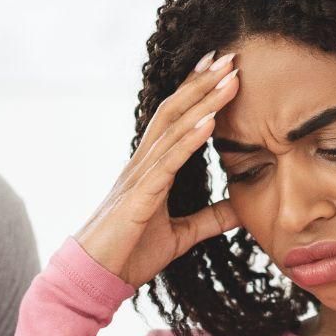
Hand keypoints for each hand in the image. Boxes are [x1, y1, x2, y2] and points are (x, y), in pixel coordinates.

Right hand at [74, 49, 240, 286]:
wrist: (94, 279)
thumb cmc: (128, 256)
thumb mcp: (180, 236)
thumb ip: (209, 219)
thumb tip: (241, 208)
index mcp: (149, 170)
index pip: (174, 120)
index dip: (196, 92)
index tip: (221, 69)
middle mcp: (142, 165)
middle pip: (173, 112)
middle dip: (202, 83)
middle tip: (230, 56)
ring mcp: (138, 177)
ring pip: (172, 129)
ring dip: (203, 101)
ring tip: (228, 78)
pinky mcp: (138, 198)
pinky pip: (168, 162)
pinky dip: (189, 139)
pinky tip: (209, 122)